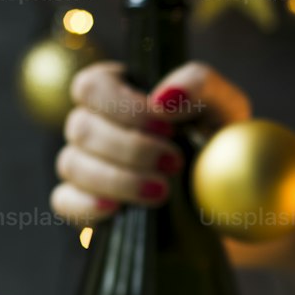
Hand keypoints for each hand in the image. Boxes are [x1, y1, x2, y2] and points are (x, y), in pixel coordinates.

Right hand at [50, 60, 250, 225]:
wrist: (230, 204)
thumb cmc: (222, 144)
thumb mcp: (224, 107)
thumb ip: (199, 85)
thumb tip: (162, 98)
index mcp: (120, 91)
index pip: (92, 86)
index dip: (122, 106)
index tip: (167, 127)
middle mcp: (96, 126)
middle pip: (80, 127)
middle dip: (129, 148)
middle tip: (175, 164)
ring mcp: (86, 166)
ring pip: (71, 164)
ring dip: (117, 179)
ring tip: (162, 193)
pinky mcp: (86, 205)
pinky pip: (64, 201)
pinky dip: (86, 205)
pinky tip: (117, 210)